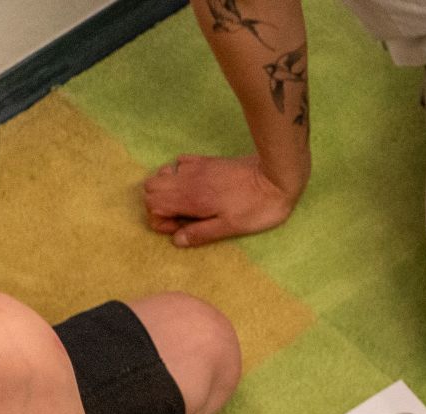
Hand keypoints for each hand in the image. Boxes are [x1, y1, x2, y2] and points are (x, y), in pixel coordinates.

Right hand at [144, 154, 299, 246]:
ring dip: (168, 190)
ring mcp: (195, 167)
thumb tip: (176, 240)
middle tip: (183, 217)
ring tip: (189, 203)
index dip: (160, 219)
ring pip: (162, 174)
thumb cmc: (256, 207)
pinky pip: (179, 163)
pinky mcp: (205, 160)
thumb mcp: (230, 228)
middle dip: (160, 204)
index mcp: (190, 199)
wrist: (274, 176)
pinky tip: (197, 186)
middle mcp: (186, 179)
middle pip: (151, 188)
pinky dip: (179, 175)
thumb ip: (201, 233)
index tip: (180, 227)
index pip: (152, 204)